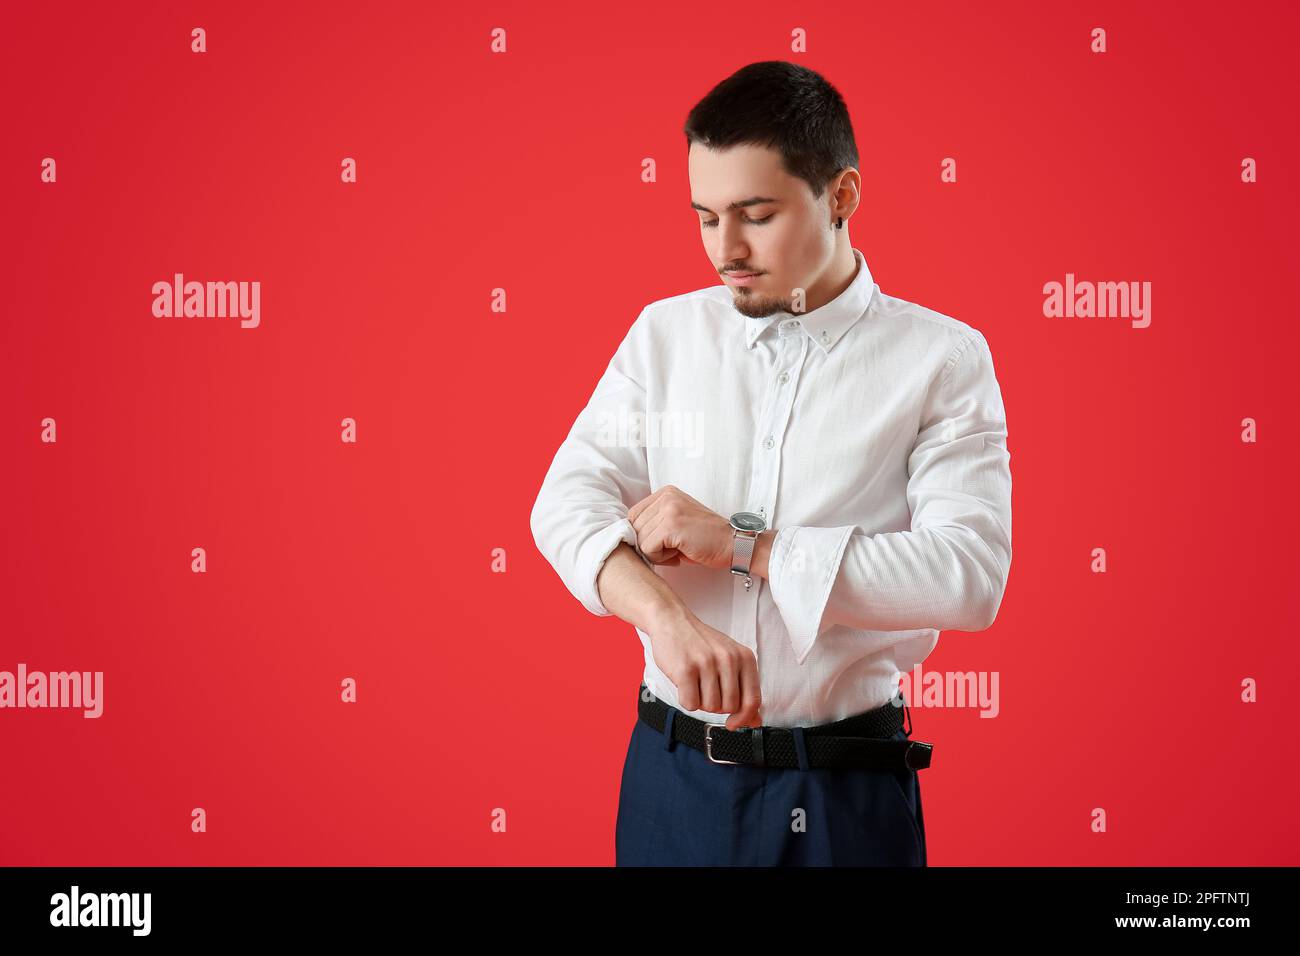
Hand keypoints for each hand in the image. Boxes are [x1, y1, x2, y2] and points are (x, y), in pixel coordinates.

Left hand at [628, 485, 733, 570]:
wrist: (732, 544)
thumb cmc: (705, 539)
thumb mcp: (676, 521)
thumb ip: (654, 522)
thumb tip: (628, 537)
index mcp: (665, 492)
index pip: (634, 515)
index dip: (643, 534)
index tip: (663, 542)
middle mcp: (666, 496)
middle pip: (634, 527)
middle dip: (649, 544)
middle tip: (672, 549)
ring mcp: (668, 510)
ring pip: (640, 540)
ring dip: (656, 553)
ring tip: (678, 551)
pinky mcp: (671, 526)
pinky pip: (648, 549)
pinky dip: (661, 558)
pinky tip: (679, 555)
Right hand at [646, 604, 762, 729]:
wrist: (672, 620)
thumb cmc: (700, 643)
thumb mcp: (729, 660)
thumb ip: (744, 689)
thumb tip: (755, 721)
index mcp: (744, 657)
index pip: (753, 700)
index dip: (744, 718)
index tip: (733, 723)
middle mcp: (728, 659)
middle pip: (729, 707)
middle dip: (716, 705)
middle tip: (706, 687)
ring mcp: (707, 663)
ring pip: (710, 707)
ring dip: (700, 701)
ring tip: (695, 681)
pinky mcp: (685, 670)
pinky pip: (690, 704)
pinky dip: (686, 699)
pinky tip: (684, 684)